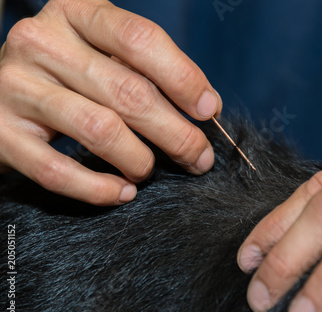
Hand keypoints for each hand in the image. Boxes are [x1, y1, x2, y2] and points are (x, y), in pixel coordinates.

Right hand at [0, 0, 220, 204]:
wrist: (2, 85)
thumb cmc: (71, 68)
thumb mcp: (104, 49)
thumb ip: (147, 69)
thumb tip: (205, 107)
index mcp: (76, 12)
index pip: (140, 39)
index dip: (183, 78)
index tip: (209, 110)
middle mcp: (42, 42)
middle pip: (127, 92)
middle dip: (176, 133)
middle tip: (199, 157)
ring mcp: (17, 86)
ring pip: (98, 129)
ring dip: (139, 160)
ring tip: (152, 171)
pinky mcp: (2, 133)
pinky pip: (56, 170)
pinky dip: (97, 188)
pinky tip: (123, 192)